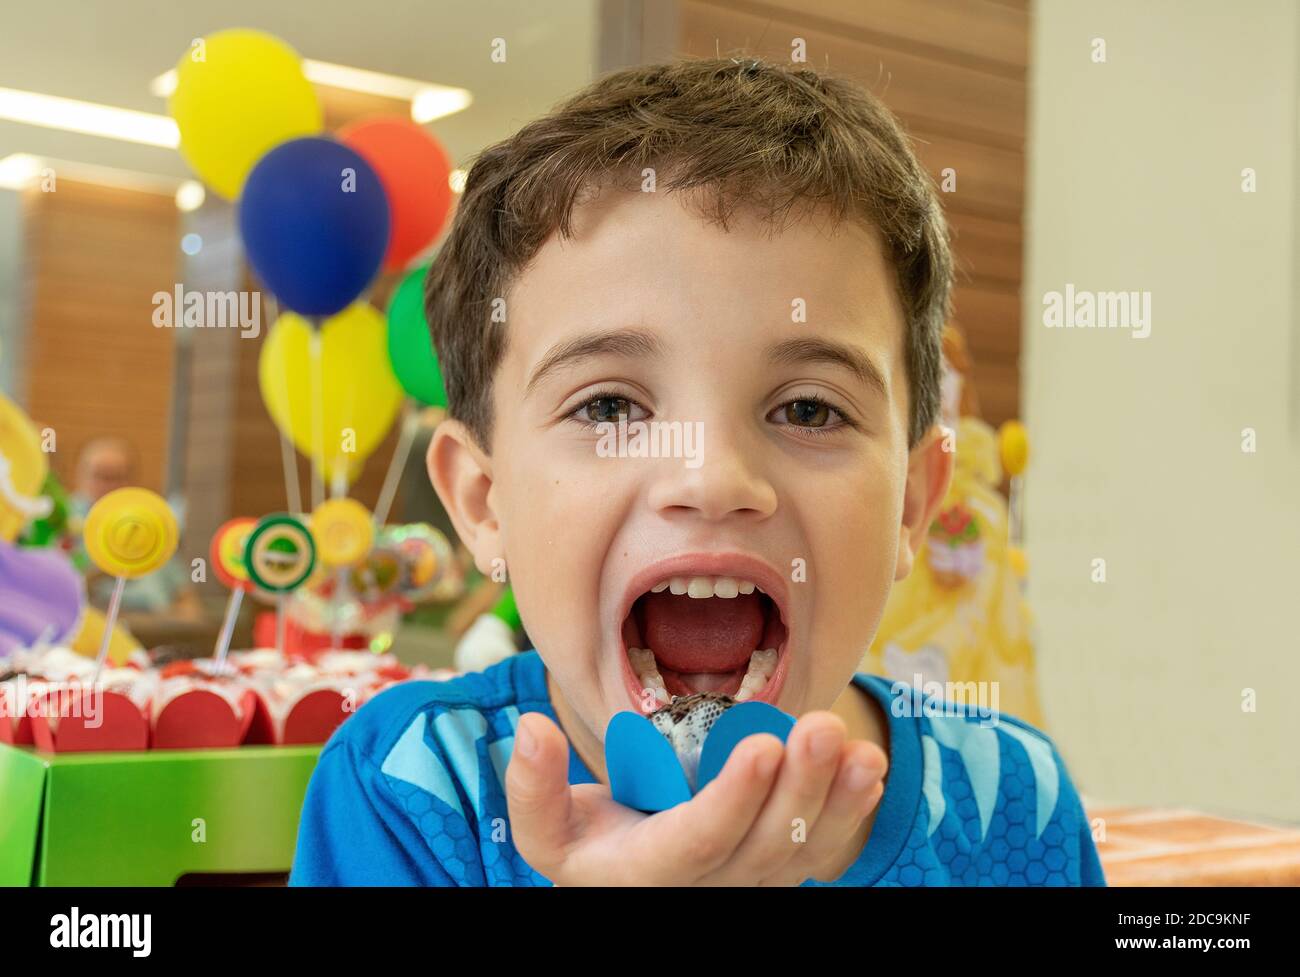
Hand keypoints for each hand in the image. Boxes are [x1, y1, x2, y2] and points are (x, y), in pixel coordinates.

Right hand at [505, 710, 886, 885]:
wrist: (625, 874)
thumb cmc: (587, 842)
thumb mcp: (545, 827)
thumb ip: (532, 787)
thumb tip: (529, 730)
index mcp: (645, 876)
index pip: (697, 842)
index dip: (731, 799)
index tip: (760, 744)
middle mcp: (705, 888)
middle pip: (763, 846)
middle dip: (799, 788)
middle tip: (821, 729)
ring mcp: (747, 883)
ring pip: (800, 850)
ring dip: (835, 801)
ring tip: (858, 750)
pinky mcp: (775, 870)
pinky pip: (818, 850)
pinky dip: (849, 815)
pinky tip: (868, 773)